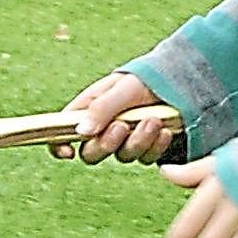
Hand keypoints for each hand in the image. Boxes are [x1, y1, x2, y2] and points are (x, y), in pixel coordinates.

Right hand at [62, 71, 178, 164]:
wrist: (180, 80)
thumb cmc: (145, 78)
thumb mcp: (122, 88)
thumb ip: (102, 108)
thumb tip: (81, 132)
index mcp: (89, 109)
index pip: (61, 131)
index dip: (58, 145)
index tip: (68, 152)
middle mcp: (104, 128)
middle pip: (91, 153)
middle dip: (107, 143)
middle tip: (122, 126)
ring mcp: (125, 141)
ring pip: (122, 156)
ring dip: (137, 141)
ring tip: (153, 120)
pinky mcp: (146, 148)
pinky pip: (146, 158)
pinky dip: (155, 146)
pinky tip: (164, 130)